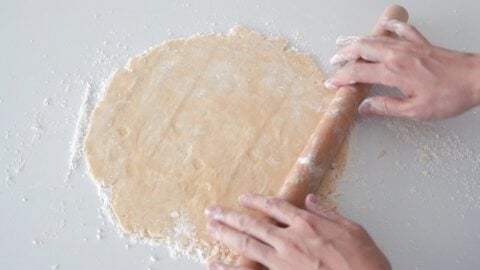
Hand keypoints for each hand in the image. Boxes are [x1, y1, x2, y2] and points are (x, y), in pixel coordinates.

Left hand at [204, 193, 389, 269]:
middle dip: (230, 216)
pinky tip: (214, 264)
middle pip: (252, 224)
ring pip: (246, 244)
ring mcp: (283, 260)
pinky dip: (229, 269)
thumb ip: (328, 212)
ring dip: (225, 234)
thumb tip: (311, 199)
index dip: (256, 201)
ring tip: (210, 227)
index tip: (243, 198)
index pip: (274, 206)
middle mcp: (290, 239)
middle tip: (211, 210)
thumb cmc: (364, 260)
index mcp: (307, 223)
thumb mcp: (352, 228)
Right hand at [325, 18, 479, 120]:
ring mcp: (409, 47)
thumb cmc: (450, 95)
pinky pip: (403, 31)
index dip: (341, 78)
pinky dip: (391, 27)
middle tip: (333, 60)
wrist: (477, 78)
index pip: (358, 72)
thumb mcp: (415, 111)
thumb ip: (387, 108)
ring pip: (377, 39)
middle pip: (362, 49)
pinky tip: (385, 25)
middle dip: (344, 54)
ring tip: (344, 42)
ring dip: (358, 40)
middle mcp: (398, 55)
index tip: (332, 84)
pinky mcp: (421, 44)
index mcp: (394, 72)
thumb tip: (365, 108)